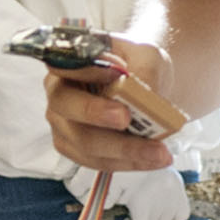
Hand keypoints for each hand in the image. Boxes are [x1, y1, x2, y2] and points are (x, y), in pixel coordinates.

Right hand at [42, 36, 176, 175]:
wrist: (149, 92)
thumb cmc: (140, 67)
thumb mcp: (148, 57)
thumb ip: (144, 69)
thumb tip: (142, 90)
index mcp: (70, 65)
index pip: (64, 66)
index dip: (84, 72)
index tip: (113, 74)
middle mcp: (60, 96)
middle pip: (67, 109)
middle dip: (96, 115)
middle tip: (126, 118)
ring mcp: (66, 127)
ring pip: (85, 144)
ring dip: (123, 149)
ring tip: (159, 151)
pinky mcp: (79, 151)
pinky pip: (100, 162)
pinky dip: (129, 162)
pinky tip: (154, 159)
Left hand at [102, 167, 190, 219]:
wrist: (150, 151)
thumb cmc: (129, 167)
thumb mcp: (114, 178)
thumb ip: (104, 193)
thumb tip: (98, 203)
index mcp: (141, 200)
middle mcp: (159, 201)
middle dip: (145, 217)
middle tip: (140, 207)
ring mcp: (172, 199)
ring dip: (157, 217)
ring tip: (151, 207)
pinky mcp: (182, 195)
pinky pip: (181, 216)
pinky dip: (175, 216)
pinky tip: (166, 210)